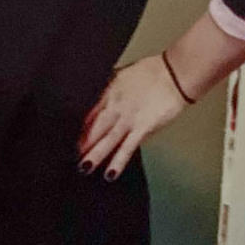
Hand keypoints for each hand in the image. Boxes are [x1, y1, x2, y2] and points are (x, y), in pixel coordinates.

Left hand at [77, 54, 185, 180]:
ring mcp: (128, 119)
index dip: (79, 128)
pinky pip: (127, 148)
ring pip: (107, 140)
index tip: (71, 138)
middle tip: (72, 156)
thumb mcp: (122, 74)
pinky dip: (118, 161)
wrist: (172, 74)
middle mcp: (115, 107)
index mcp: (108, 93)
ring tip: (84, 167)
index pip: (89, 114)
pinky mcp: (142, 128)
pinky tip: (110, 173)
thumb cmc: (151, 71)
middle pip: (94, 128)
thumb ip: (110, 87)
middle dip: (83, 143)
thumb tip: (102, 93)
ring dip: (95, 155)